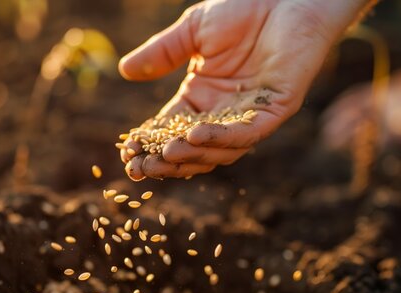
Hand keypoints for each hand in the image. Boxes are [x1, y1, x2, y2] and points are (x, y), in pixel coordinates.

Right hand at [119, 0, 372, 179]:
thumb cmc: (242, 8)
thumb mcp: (192, 31)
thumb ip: (162, 52)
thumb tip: (123, 70)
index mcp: (202, 97)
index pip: (171, 128)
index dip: (149, 142)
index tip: (126, 152)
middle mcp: (225, 112)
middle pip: (192, 149)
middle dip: (166, 162)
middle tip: (139, 168)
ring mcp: (251, 114)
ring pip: (221, 150)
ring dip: (192, 155)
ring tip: (166, 154)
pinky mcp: (277, 109)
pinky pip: (248, 132)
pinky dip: (222, 137)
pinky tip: (196, 134)